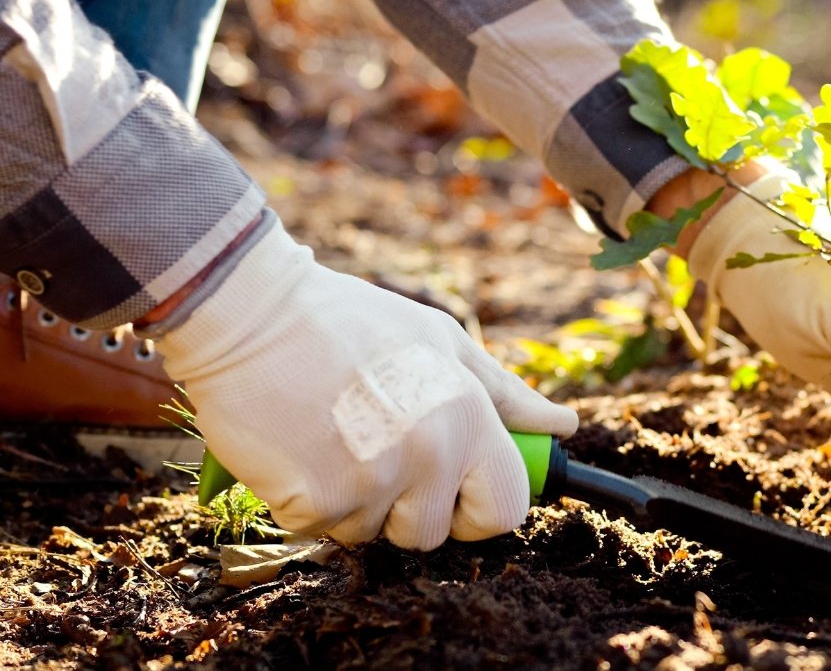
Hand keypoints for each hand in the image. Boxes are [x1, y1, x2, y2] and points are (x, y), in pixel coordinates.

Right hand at [155, 219, 576, 549]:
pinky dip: (309, 500)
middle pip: (432, 533)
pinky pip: (322, 529)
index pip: (506, 508)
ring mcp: (371, 482)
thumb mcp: (441, 341)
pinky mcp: (313, 502)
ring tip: (335, 437)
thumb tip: (563, 426)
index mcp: (468, 417)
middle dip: (407, 507)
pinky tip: (300, 446)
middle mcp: (429, 455)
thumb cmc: (350, 323)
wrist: (251, 313)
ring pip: (373, 533)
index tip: (458, 496)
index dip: (482, 510)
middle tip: (377, 450)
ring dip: (354, 502)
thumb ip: (505, 394)